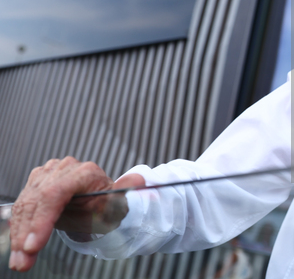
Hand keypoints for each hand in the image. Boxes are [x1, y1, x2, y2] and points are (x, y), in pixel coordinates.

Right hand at [8, 157, 144, 271]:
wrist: (100, 201)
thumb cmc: (108, 205)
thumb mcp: (117, 205)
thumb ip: (126, 193)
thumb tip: (139, 181)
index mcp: (85, 172)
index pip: (56, 193)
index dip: (42, 220)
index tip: (34, 244)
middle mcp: (64, 168)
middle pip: (37, 201)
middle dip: (28, 235)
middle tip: (24, 261)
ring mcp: (49, 173)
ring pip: (26, 204)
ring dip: (19, 235)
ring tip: (21, 260)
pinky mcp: (37, 181)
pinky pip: (22, 205)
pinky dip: (19, 228)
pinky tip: (19, 246)